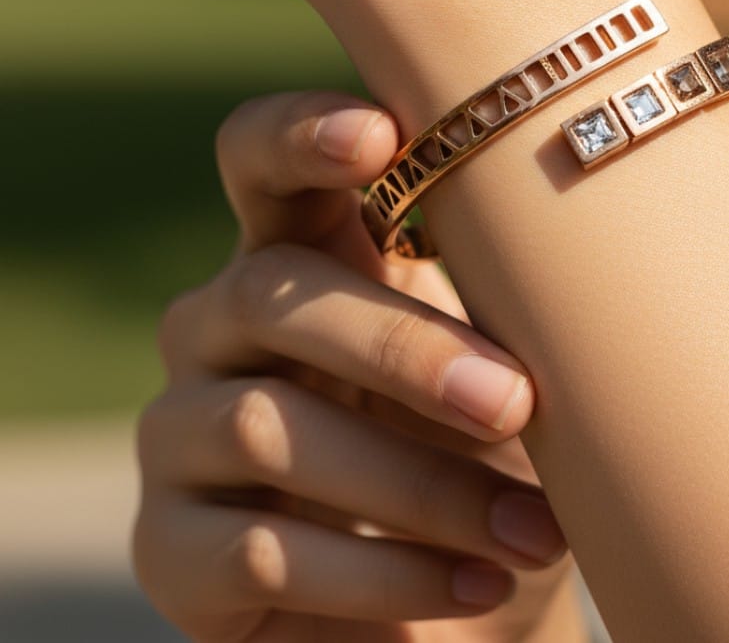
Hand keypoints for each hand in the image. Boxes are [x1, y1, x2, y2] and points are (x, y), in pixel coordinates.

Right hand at [132, 91, 581, 641]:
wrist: (461, 606)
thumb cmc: (485, 462)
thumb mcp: (497, 370)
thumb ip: (491, 302)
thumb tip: (557, 258)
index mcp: (301, 258)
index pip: (257, 162)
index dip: (298, 134)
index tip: (377, 137)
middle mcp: (218, 329)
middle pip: (271, 291)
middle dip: (403, 347)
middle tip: (516, 402)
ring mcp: (180, 437)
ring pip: (268, 426)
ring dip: (421, 485)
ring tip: (532, 532)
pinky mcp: (170, 552)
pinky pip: (260, 550)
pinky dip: (386, 572)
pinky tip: (476, 584)